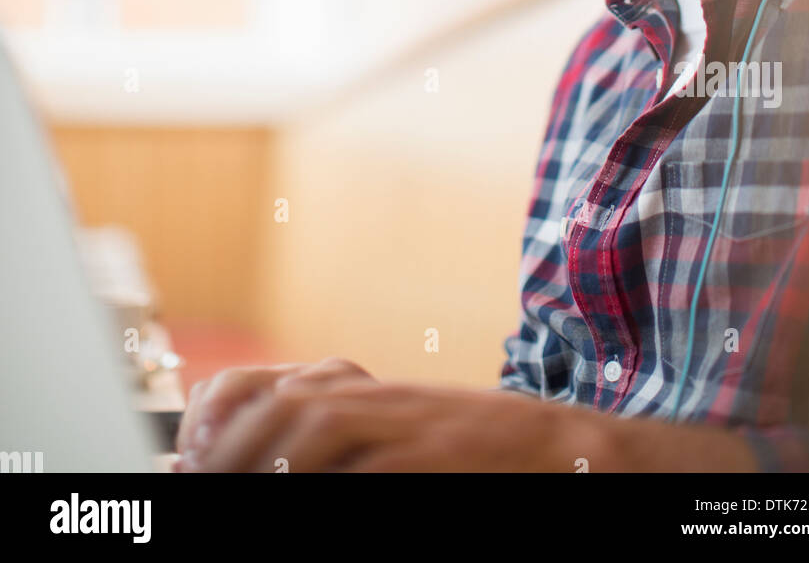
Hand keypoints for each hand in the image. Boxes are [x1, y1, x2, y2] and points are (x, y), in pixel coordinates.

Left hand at [177, 378, 618, 473]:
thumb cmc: (462, 452)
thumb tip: (237, 460)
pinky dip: (324, 477)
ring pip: (316, 423)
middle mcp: (374, 395)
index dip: (217, 410)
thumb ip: (324, 448)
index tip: (189, 446)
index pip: (264, 384)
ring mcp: (404, 421)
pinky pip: (368, 461)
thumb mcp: (386, 438)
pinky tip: (301, 491)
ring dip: (268, 457)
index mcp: (357, 390)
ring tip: (235, 484)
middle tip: (201, 477)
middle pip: (280, 403)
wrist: (552, 449)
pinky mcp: (432, 452)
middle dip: (230, 447)